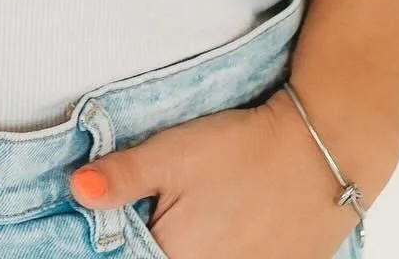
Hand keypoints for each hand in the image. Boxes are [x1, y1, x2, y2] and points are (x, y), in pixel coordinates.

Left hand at [68, 89, 363, 258]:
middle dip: (152, 241)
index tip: (121, 220)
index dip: (119, 243)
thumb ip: (122, 178)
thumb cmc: (242, 150)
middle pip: (164, 258)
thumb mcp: (172, 154)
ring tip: (203, 211)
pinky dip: (223, 246)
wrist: (322, 152)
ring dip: (189, 243)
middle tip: (171, 205)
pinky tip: (227, 224)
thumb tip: (76, 189)